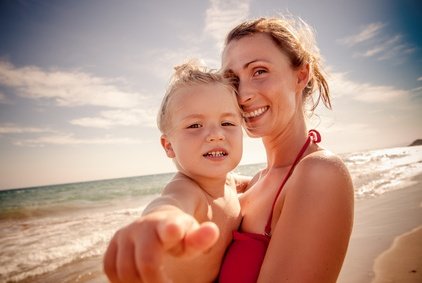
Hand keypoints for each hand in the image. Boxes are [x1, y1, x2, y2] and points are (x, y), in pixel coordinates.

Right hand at [103, 212, 218, 282]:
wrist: (159, 222)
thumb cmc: (182, 235)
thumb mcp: (195, 236)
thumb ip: (202, 237)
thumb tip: (212, 230)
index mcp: (168, 223)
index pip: (169, 227)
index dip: (171, 230)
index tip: (174, 232)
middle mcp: (142, 226)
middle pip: (145, 263)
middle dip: (156, 282)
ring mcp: (125, 234)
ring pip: (124, 271)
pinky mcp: (113, 245)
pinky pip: (111, 270)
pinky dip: (123, 281)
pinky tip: (138, 281)